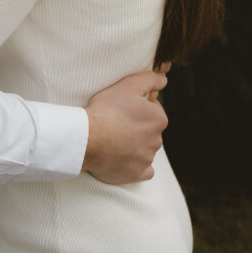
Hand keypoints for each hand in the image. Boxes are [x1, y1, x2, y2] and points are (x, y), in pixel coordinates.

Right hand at [82, 66, 169, 183]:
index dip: (137, 105)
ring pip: (145, 148)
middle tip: (116, 120)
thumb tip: (164, 78)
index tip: (122, 106)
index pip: (153, 109)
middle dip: (137, 125)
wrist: (87, 138)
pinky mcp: (137, 174)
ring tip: (113, 137)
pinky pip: (143, 169)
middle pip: (149, 129)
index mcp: (158, 119)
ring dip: (134, 143)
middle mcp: (157, 140)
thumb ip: (150, 79)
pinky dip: (135, 164)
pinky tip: (123, 156)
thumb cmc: (106, 109)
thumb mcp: (128, 85)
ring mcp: (147, 159)